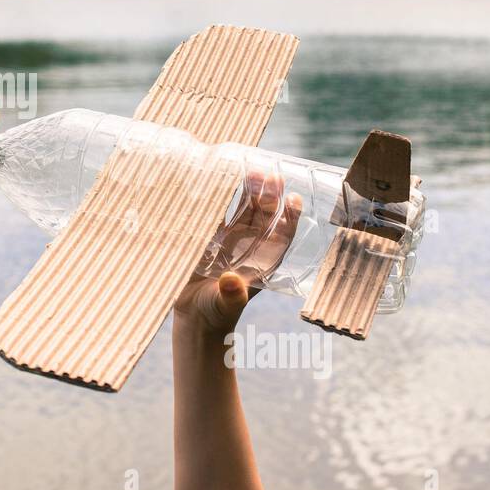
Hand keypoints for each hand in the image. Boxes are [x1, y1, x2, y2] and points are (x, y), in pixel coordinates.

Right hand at [174, 171, 302, 337]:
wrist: (195, 317)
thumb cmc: (216, 314)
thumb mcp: (225, 306)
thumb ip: (231, 295)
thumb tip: (231, 281)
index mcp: (262, 262)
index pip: (282, 236)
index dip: (289, 218)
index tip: (294, 199)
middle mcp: (250, 248)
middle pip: (265, 218)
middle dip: (270, 197)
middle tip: (272, 175)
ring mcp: (231, 241)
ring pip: (245, 211)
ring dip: (250, 193)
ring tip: (253, 171)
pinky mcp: (210, 239)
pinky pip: (219, 214)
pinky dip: (221, 200)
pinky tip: (222, 182)